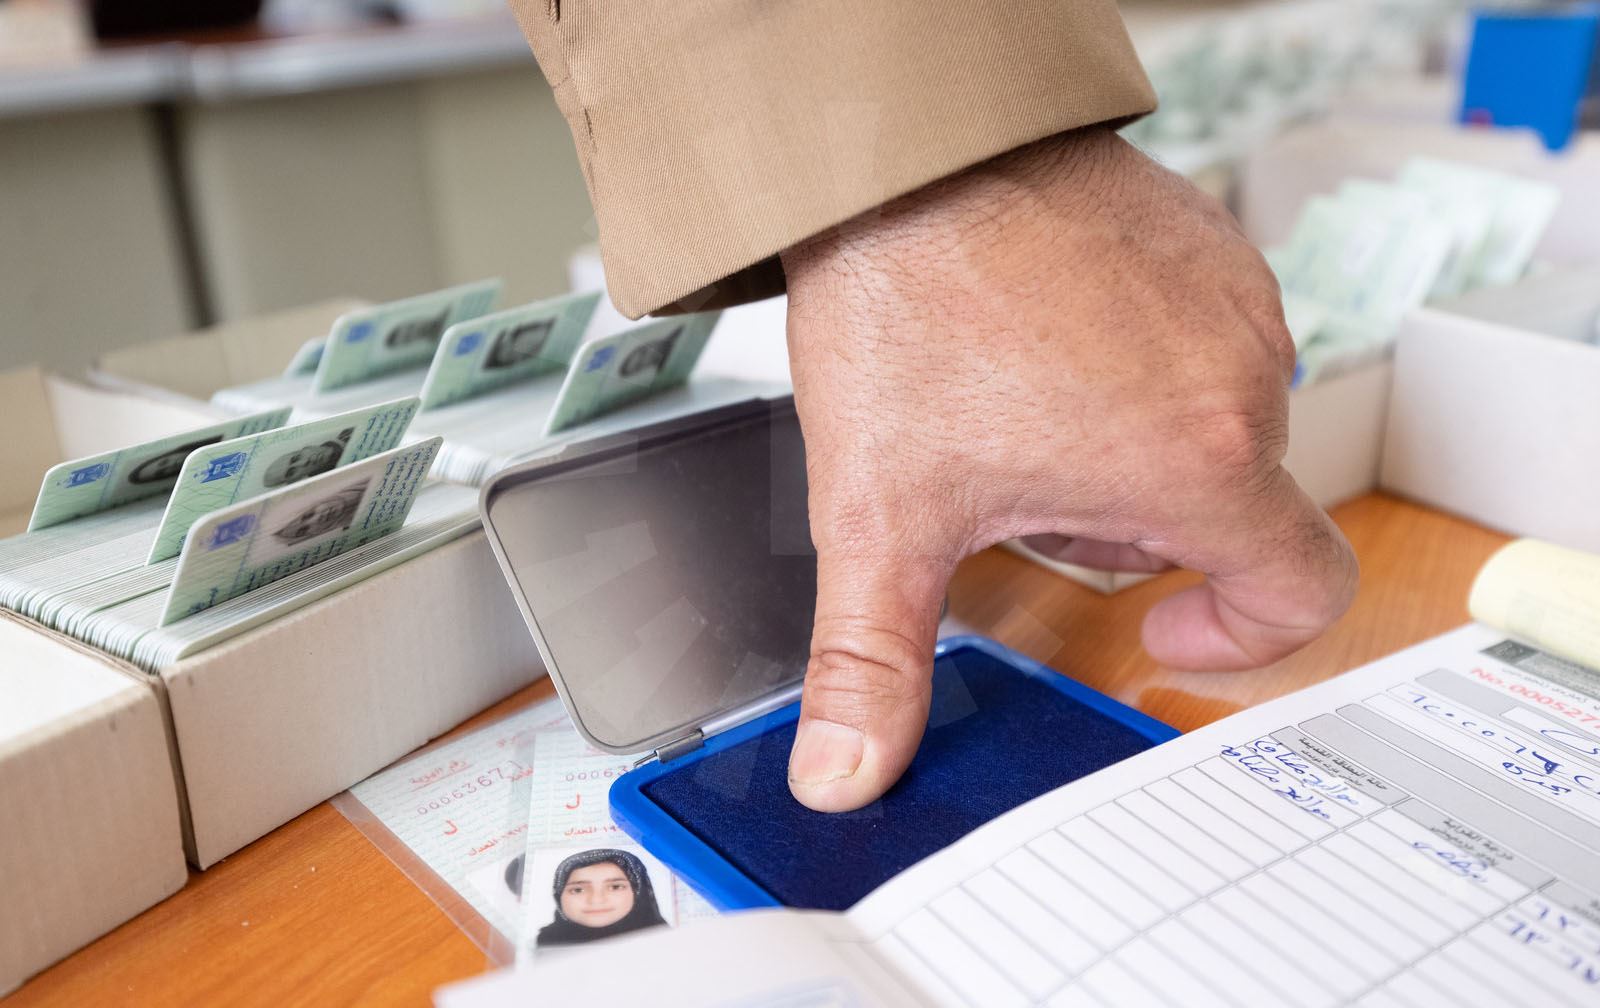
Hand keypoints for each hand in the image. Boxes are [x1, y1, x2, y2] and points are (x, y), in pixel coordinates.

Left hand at [779, 125, 1357, 812]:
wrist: (900, 150)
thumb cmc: (908, 305)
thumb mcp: (881, 511)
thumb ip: (871, 659)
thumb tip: (845, 774)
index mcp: (1196, 458)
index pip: (1304, 590)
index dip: (1242, 636)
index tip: (1163, 628)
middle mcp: (1243, 373)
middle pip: (1216, 510)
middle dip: (1116, 525)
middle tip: (1010, 481)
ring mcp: (1231, 296)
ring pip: (1201, 425)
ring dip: (1119, 444)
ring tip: (1014, 400)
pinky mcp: (1206, 242)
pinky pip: (1193, 342)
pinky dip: (1130, 367)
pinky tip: (1037, 342)